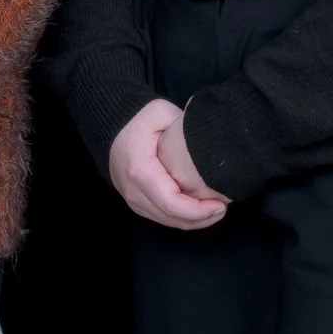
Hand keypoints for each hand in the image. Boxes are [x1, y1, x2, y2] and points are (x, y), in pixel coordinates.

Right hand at [108, 99, 228, 229]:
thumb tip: (207, 141)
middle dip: (201, 219)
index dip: (198, 211)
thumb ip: (184, 124)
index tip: (220, 205)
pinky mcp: (135, 202)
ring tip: (214, 211)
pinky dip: (180, 218)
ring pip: (166, 221)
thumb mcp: (161, 112)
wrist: (110, 127)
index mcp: (140, 171)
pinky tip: (197, 210)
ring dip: (192, 221)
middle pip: (171, 217)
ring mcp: (132, 199)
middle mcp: (133, 191)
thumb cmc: (137, 119)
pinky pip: (160, 217)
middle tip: (222, 208)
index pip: (172, 203)